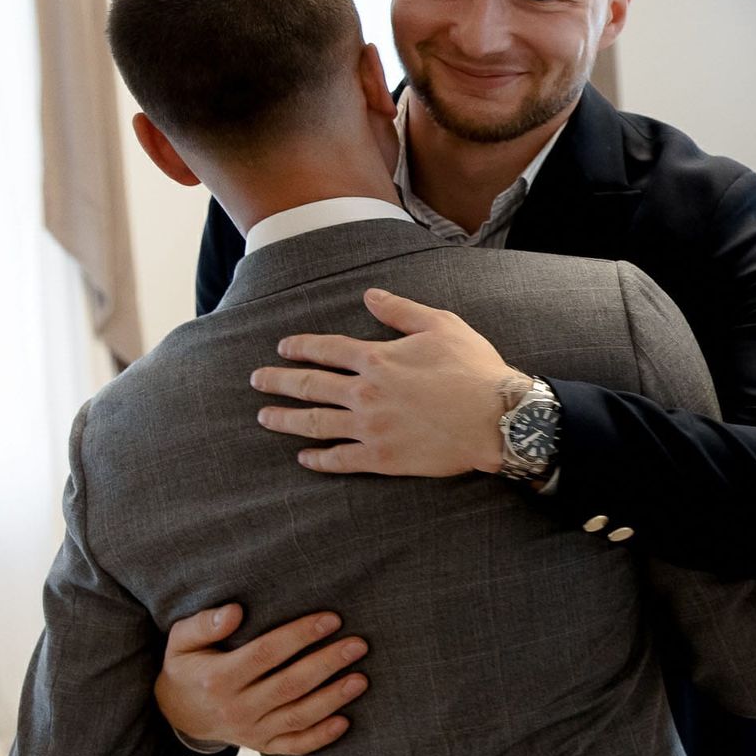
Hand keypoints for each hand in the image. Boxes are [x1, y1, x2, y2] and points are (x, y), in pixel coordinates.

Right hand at [155, 605, 367, 755]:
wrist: (177, 714)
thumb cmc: (188, 666)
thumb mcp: (181, 641)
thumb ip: (204, 623)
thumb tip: (235, 611)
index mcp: (216, 679)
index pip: (266, 654)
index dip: (300, 636)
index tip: (332, 619)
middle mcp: (235, 708)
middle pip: (289, 685)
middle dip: (327, 664)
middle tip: (359, 645)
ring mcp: (251, 731)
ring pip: (298, 716)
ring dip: (333, 699)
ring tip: (362, 679)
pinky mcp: (263, 745)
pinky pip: (295, 745)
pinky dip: (321, 737)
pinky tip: (346, 721)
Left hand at [252, 289, 520, 475]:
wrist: (497, 418)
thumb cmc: (474, 369)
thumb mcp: (441, 325)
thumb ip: (400, 310)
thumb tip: (369, 295)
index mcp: (377, 359)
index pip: (326, 349)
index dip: (300, 347)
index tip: (283, 348)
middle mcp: (365, 393)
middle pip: (309, 385)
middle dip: (278, 381)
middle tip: (257, 380)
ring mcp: (370, 428)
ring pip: (315, 423)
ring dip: (285, 419)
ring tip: (265, 416)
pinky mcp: (382, 458)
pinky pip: (340, 460)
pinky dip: (318, 460)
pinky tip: (304, 458)